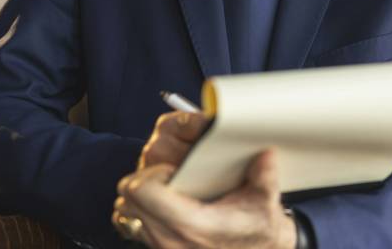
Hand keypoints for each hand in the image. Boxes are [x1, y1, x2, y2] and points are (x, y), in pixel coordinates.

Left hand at [112, 111, 295, 248]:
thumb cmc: (259, 229)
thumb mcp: (266, 199)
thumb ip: (265, 173)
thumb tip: (264, 152)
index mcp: (192, 225)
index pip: (142, 191)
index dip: (153, 173)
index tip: (172, 169)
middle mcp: (170, 240)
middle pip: (127, 199)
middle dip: (144, 180)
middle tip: (170, 175)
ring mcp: (161, 248)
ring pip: (125, 213)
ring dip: (141, 196)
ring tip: (169, 190)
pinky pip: (132, 225)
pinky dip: (142, 211)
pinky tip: (168, 205)